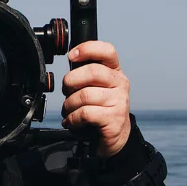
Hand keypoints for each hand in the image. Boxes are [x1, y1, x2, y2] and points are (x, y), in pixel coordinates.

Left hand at [61, 41, 131, 157]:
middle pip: (93, 72)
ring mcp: (119, 102)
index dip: (87, 49)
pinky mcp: (114, 120)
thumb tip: (70, 60)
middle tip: (66, 91)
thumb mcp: (96, 86)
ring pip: (85, 95)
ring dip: (69, 104)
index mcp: (114, 71)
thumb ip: (86, 73)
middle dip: (71, 81)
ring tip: (68, 110)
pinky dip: (72, 118)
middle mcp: (120, 84)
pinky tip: (71, 121)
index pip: (107, 51)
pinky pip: (86, 113)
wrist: (116, 136)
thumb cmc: (101, 108)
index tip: (71, 56)